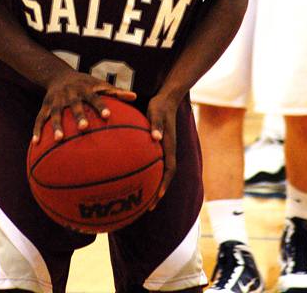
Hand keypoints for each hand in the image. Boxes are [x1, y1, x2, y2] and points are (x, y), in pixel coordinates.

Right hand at [32, 70, 135, 142]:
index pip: (95, 96)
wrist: (58, 74)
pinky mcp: (45, 105)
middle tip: (84, 128)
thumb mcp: (99, 84)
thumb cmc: (85, 83)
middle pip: (74, 104)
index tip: (108, 116)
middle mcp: (70, 93)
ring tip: (59, 140)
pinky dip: (37, 129)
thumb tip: (135, 97)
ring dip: (56, 125)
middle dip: (78, 115)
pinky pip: (39, 118)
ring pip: (55, 112)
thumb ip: (116, 92)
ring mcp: (56, 99)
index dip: (101, 105)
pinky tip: (36, 143)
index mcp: (85, 88)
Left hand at [145, 92, 177, 208]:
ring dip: (155, 186)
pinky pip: (155, 164)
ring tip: (143, 200)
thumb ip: (156, 124)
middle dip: (158, 192)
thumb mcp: (157, 112)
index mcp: (169, 146)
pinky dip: (149, 174)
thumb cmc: (160, 105)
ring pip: (162, 172)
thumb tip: (156, 138)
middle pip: (166, 176)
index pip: (169, 170)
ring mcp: (165, 149)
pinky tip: (136, 178)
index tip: (156, 196)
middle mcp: (168, 150)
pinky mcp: (159, 146)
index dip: (163, 184)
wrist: (166, 99)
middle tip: (148, 207)